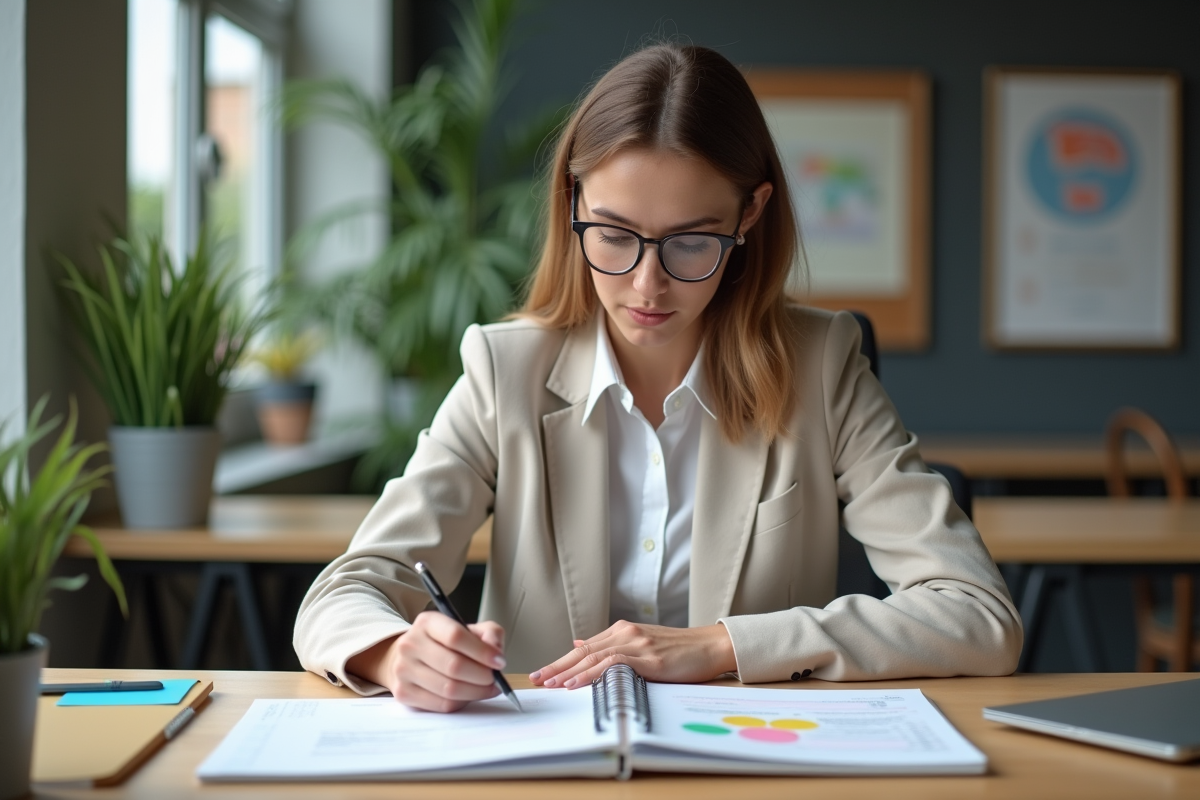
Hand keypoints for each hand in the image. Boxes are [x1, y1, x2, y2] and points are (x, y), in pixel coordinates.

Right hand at [346, 612, 505, 712]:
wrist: (412, 658)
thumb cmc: (446, 644)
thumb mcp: (470, 629)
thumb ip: (489, 633)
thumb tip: (495, 651)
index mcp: (427, 622)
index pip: (455, 636)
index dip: (482, 652)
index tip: (499, 662)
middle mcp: (410, 644)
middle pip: (453, 665)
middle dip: (482, 676)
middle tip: (494, 679)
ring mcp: (403, 669)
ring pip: (448, 688)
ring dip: (475, 692)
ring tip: (487, 688)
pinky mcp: (403, 692)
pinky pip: (441, 704)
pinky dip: (461, 703)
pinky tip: (469, 695)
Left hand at [528, 621, 736, 688]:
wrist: (710, 646)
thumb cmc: (680, 651)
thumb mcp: (642, 645)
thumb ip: (612, 646)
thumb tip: (580, 644)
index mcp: (622, 631)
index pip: (583, 647)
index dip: (561, 661)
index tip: (542, 673)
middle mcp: (625, 633)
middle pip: (582, 650)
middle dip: (556, 666)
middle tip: (535, 679)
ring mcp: (636, 643)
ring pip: (593, 656)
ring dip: (568, 671)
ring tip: (550, 683)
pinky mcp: (647, 656)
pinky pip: (612, 663)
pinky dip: (591, 673)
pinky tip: (577, 683)